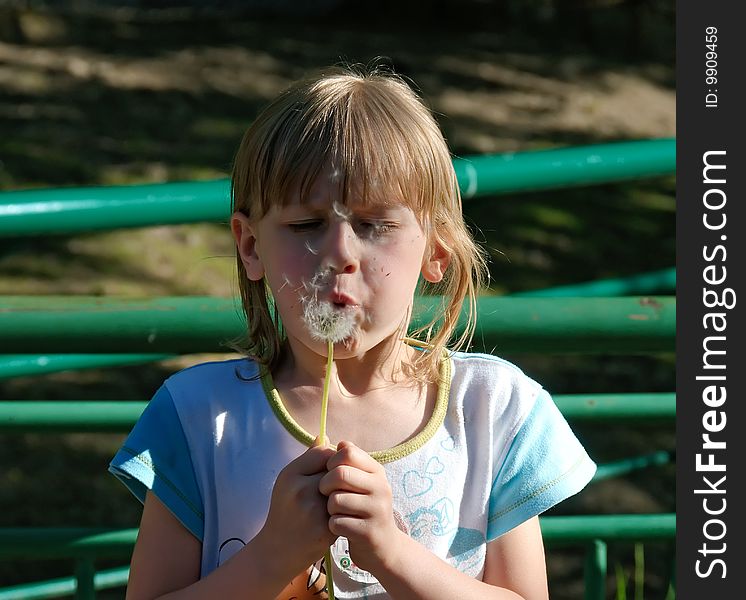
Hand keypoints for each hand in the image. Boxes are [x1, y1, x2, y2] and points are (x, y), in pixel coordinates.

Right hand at [258, 438, 337, 576]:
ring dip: (344, 492)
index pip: (324, 453)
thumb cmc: (285, 508)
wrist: (279, 549)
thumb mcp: (287, 480)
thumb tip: (324, 435)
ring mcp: (314, 511)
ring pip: (343, 489)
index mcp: (290, 475)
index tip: (327, 468)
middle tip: (335, 484)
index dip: (330, 459)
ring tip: (336, 497)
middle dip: (339, 476)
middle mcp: (301, 491)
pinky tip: (338, 513)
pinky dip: (345, 509)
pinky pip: (345, 509)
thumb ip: (307, 458)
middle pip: (336, 470)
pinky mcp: (326, 529)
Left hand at [319, 441, 402, 573]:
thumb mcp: (360, 482)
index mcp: (377, 471)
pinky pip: (337, 523)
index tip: (329, 473)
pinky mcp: (369, 532)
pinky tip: (339, 527)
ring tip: (334, 512)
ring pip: (336, 500)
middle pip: (340, 474)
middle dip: (325, 485)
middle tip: (325, 494)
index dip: (331, 462)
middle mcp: (381, 488)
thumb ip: (345, 462)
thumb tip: (328, 440)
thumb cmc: (363, 508)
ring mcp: (377, 511)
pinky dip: (332, 525)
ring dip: (328, 508)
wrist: (382, 546)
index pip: (348, 453)